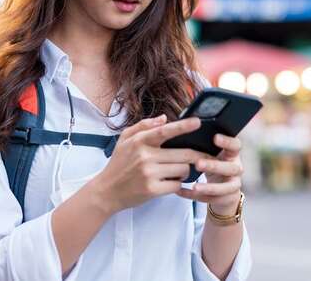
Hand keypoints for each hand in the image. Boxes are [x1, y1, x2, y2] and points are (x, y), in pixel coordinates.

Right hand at [90, 114, 211, 213]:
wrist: (106, 191)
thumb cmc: (118, 164)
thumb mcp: (124, 140)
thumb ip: (143, 126)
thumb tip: (164, 118)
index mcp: (140, 141)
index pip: (165, 131)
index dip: (183, 126)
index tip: (198, 122)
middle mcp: (145, 156)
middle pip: (183, 154)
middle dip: (197, 155)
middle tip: (204, 156)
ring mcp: (149, 174)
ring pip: (183, 169)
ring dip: (186, 171)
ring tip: (178, 171)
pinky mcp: (152, 190)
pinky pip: (177, 185)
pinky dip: (178, 183)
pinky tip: (171, 182)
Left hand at [176, 133, 242, 215]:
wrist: (222, 190)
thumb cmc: (212, 164)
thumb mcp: (211, 154)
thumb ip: (201, 144)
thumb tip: (179, 126)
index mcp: (232, 154)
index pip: (236, 145)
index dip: (227, 142)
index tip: (214, 137)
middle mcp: (236, 168)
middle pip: (231, 167)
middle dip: (214, 166)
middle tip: (198, 163)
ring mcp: (234, 184)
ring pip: (226, 187)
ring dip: (210, 187)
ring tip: (195, 186)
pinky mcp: (228, 198)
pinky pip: (214, 199)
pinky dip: (198, 197)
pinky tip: (182, 192)